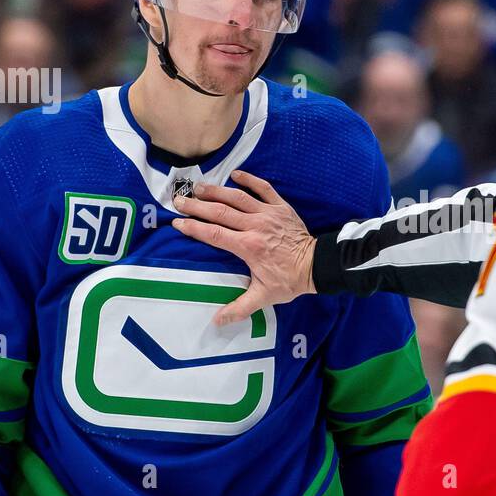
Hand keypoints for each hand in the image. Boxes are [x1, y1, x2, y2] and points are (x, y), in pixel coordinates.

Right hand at [171, 170, 315, 324]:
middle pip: (221, 212)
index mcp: (249, 247)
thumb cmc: (289, 280)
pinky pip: (264, 188)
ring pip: (238, 197)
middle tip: (178, 201)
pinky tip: (235, 174)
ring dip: (217, 191)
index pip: (214, 234)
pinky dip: (250, 179)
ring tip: (198, 187)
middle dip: (197, 206)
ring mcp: (269, 214)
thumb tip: (217, 321)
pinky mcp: (281, 207)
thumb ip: (239, 308)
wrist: (317, 266)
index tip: (177, 223)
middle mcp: (256, 227)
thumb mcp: (264, 297)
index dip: (194, 228)